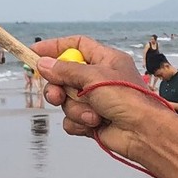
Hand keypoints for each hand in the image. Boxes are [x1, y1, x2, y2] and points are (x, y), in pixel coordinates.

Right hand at [34, 36, 170, 158]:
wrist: (143, 132)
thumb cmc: (127, 99)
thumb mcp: (93, 77)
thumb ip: (65, 70)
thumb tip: (43, 64)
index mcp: (105, 60)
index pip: (76, 45)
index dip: (55, 47)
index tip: (34, 52)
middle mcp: (99, 78)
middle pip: (64, 76)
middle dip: (58, 88)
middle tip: (57, 95)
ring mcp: (95, 100)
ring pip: (66, 100)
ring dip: (76, 109)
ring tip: (93, 114)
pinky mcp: (92, 120)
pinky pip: (71, 119)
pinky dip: (79, 123)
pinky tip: (93, 125)